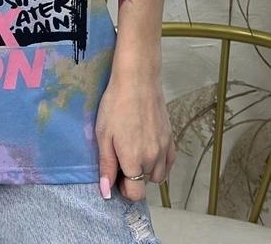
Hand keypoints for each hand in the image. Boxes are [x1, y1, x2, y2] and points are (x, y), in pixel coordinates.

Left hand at [95, 69, 176, 201]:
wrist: (137, 80)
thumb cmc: (115, 105)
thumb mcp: (103, 135)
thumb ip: (107, 165)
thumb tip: (106, 192)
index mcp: (134, 160)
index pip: (135, 194)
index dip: (123, 189)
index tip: (115, 175)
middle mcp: (153, 159)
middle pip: (145, 184)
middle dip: (132, 178)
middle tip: (121, 158)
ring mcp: (164, 149)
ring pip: (158, 176)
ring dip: (146, 171)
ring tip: (134, 152)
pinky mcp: (171, 139)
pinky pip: (169, 163)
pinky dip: (160, 163)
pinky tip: (148, 150)